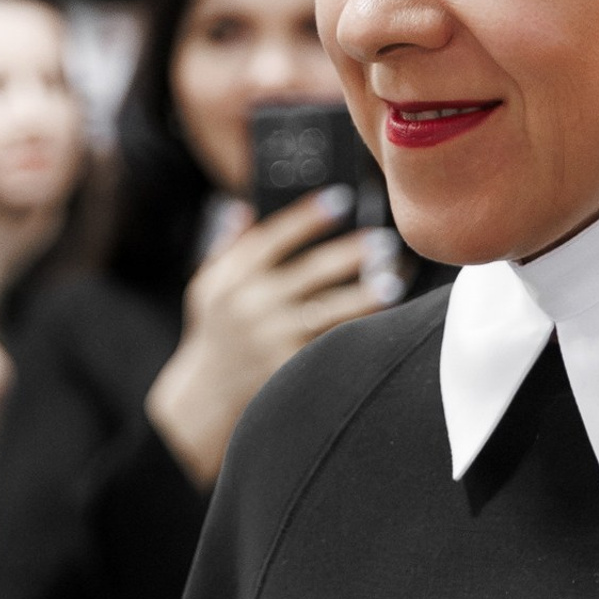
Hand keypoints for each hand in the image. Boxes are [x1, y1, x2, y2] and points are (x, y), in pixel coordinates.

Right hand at [145, 190, 393, 488]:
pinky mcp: (286, 368)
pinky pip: (330, 345)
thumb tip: (244, 208)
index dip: (306, 217)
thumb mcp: (206, 288)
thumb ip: (226, 248)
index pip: (271, 239)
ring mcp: (269, 340)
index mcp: (230, 280)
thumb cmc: (214, 334)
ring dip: (364, 295)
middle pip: (308, 273)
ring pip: (327, 311)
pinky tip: (381, 321)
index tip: (340, 200)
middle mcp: (249, 307)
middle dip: (349, 254)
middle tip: (382, 240)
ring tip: (393, 282)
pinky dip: (356, 332)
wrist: (204, 398)